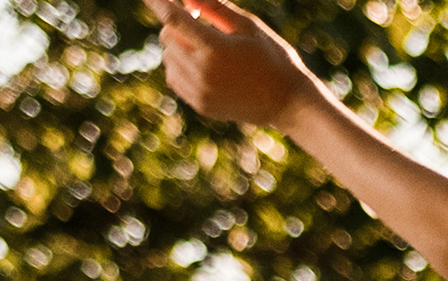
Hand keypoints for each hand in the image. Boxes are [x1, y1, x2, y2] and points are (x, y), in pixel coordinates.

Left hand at [152, 0, 320, 131]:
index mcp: (215, 48)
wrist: (290, 103)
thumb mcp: (248, 27)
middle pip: (167, 36)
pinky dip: (181, 68)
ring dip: (180, 48)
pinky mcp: (200, 104)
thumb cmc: (272, 58)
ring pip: (168, 57)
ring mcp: (200, 91)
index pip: (172, 19)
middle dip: (178, 26)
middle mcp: (202, 71)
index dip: (157, 3)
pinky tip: (206, 69)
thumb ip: (213, 8)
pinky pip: (173, 78)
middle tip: (202, 26)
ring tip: (209, 52)